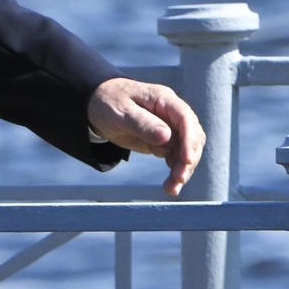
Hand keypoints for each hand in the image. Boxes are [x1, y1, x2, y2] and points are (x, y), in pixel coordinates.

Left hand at [87, 77, 205, 195]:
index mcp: (163, 100)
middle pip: (192, 136)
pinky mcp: (164, 141)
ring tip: (171, 189)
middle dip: (188, 159)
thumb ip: (142, 124)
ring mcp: (170, 128)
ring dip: (183, 170)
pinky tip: (169, 185)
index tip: (186, 161)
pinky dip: (175, 172)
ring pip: (187, 150)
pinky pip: (177, 157)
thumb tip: (166, 137)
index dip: (189, 140)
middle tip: (178, 180)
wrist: (96, 107)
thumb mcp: (120, 112)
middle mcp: (171, 113)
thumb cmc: (107, 103)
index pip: (185, 119)